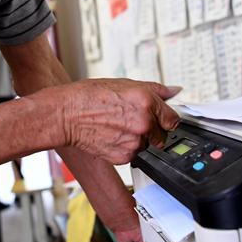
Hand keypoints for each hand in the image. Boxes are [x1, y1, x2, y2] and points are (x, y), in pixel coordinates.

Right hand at [48, 79, 181, 163]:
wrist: (67, 114)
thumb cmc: (90, 96)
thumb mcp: (125, 84)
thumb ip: (155, 90)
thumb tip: (174, 91)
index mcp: (147, 102)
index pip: (173, 118)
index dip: (165, 118)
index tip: (161, 119)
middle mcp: (144, 122)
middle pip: (162, 134)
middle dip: (152, 130)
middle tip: (133, 122)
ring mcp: (135, 141)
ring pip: (147, 145)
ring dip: (138, 139)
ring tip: (118, 127)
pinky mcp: (125, 156)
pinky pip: (134, 155)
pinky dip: (126, 148)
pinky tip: (112, 136)